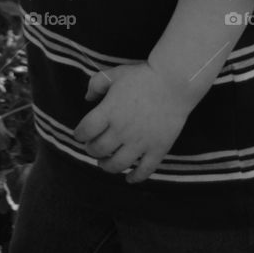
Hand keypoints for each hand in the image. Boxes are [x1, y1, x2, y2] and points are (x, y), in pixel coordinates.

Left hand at [72, 61, 192, 182]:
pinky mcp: (157, 149)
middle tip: (93, 147)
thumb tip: (87, 98)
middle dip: (91, 150)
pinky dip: (135, 178)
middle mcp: (121, 130)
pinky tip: (129, 178)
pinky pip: (144, 170)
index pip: (85, 131)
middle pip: (98, 149)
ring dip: (107, 166)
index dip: (79, 134)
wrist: (174, 82)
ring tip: (104, 163)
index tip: (80, 135)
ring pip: (117, 164)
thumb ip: (96, 84)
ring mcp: (140, 142)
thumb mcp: (115, 74)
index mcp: (108, 112)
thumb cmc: (142, 76)